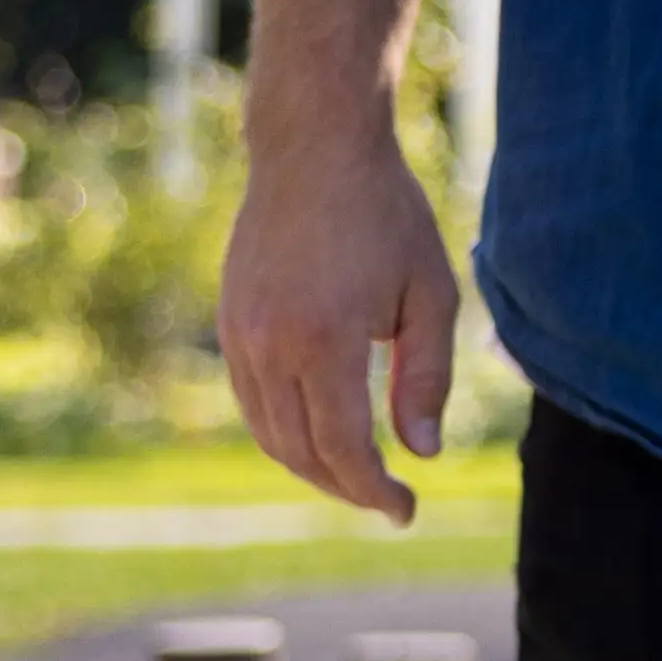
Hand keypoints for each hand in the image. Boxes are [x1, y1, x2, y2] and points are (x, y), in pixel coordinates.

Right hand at [217, 110, 465, 523]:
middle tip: (390, 502)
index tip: (406, 511)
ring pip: (269, 433)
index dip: (375, 492)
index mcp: (325, 340)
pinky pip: (252, 402)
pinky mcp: (230, 322)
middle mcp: (271, 344)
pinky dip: (285, 432)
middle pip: (302, 452)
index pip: (344, 449)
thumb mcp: (431, 294)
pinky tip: (322, 435)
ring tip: (360, 478)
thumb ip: (426, 378)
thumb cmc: (386, 216)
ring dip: (313, 468)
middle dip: (347, 489)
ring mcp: (241, 334)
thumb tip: (421, 453)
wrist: (314, 150)